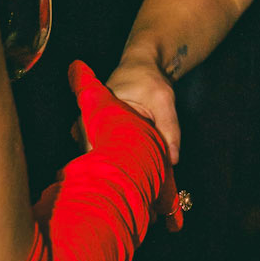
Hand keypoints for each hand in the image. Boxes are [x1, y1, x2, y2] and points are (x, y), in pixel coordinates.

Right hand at [67, 61, 183, 229]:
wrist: (141, 66)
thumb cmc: (149, 80)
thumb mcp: (164, 99)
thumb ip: (169, 128)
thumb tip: (173, 160)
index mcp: (97, 111)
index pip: (92, 147)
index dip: (104, 169)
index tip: (120, 187)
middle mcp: (86, 123)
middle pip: (92, 159)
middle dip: (110, 177)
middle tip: (133, 195)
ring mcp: (88, 131)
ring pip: (96, 160)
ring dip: (112, 172)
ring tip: (133, 192)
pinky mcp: (96, 136)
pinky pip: (101, 156)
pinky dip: (114, 166)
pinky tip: (130, 179)